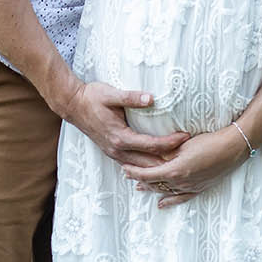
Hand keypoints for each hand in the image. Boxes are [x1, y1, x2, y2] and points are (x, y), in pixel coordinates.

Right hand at [58, 80, 188, 167]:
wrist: (72, 104)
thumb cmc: (92, 97)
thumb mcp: (112, 94)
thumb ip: (132, 98)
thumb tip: (152, 98)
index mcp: (120, 137)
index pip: (152, 145)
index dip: (171, 142)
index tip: (186, 136)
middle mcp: (118, 150)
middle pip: (149, 163)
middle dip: (169, 160)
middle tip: (189, 156)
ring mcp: (114, 153)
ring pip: (141, 168)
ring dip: (159, 166)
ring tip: (177, 163)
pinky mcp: (112, 152)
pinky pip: (133, 164)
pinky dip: (147, 166)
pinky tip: (157, 165)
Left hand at [121, 126, 249, 208]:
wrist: (232, 148)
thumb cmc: (208, 141)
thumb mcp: (183, 144)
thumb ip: (167, 152)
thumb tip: (153, 155)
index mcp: (175, 170)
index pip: (148, 174)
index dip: (134, 172)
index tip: (124, 168)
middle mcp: (181, 182)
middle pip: (155, 183)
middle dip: (140, 179)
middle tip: (128, 175)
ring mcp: (190, 187)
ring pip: (166, 191)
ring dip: (152, 189)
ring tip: (139, 187)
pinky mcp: (199, 188)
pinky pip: (181, 198)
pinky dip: (170, 201)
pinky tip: (161, 204)